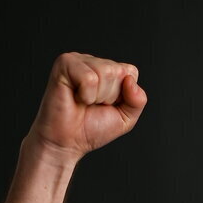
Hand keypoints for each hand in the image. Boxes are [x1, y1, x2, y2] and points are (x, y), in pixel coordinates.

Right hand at [26, 52, 146, 161]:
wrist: (68, 141)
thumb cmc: (91, 128)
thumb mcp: (126, 118)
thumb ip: (138, 100)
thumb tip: (130, 80)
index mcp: (108, 71)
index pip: (131, 72)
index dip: (124, 95)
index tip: (107, 105)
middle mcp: (93, 62)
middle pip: (118, 72)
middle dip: (109, 96)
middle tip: (93, 105)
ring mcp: (78, 61)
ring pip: (105, 72)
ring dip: (97, 96)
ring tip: (84, 101)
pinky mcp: (64, 63)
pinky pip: (89, 78)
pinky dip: (86, 95)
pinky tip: (75, 97)